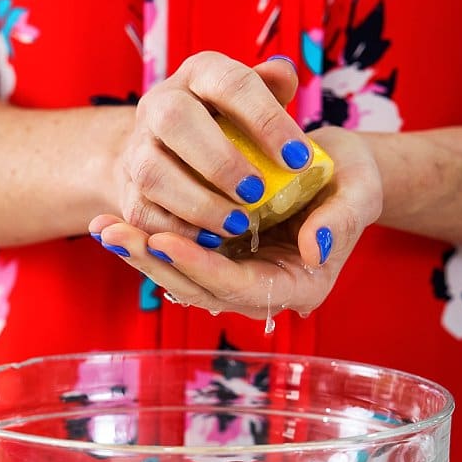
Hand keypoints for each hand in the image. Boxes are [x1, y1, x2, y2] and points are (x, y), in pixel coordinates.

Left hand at [90, 127, 382, 319]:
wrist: (340, 172)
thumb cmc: (353, 178)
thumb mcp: (359, 191)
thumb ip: (340, 222)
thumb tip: (313, 248)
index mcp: (299, 286)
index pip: (240, 288)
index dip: (201, 267)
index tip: (165, 241)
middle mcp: (263, 290)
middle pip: (199, 290)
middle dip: (155, 263)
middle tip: (113, 233)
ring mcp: (238, 276)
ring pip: (181, 278)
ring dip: (141, 255)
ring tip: (103, 227)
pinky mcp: (220, 257)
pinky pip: (178, 257)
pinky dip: (147, 242)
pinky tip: (113, 224)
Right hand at [109, 51, 313, 245]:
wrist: (162, 148)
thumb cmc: (225, 124)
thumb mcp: (252, 100)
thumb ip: (272, 88)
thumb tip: (284, 72)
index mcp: (199, 74)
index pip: (230, 83)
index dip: (266, 120)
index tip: (299, 159)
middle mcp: (159, 104)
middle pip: (175, 119)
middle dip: (220, 161)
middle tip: (258, 192)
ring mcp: (136, 147)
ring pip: (153, 173)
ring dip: (198, 203)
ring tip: (238, 224)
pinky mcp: (125, 190)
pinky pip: (141, 213)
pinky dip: (177, 230)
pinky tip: (211, 240)